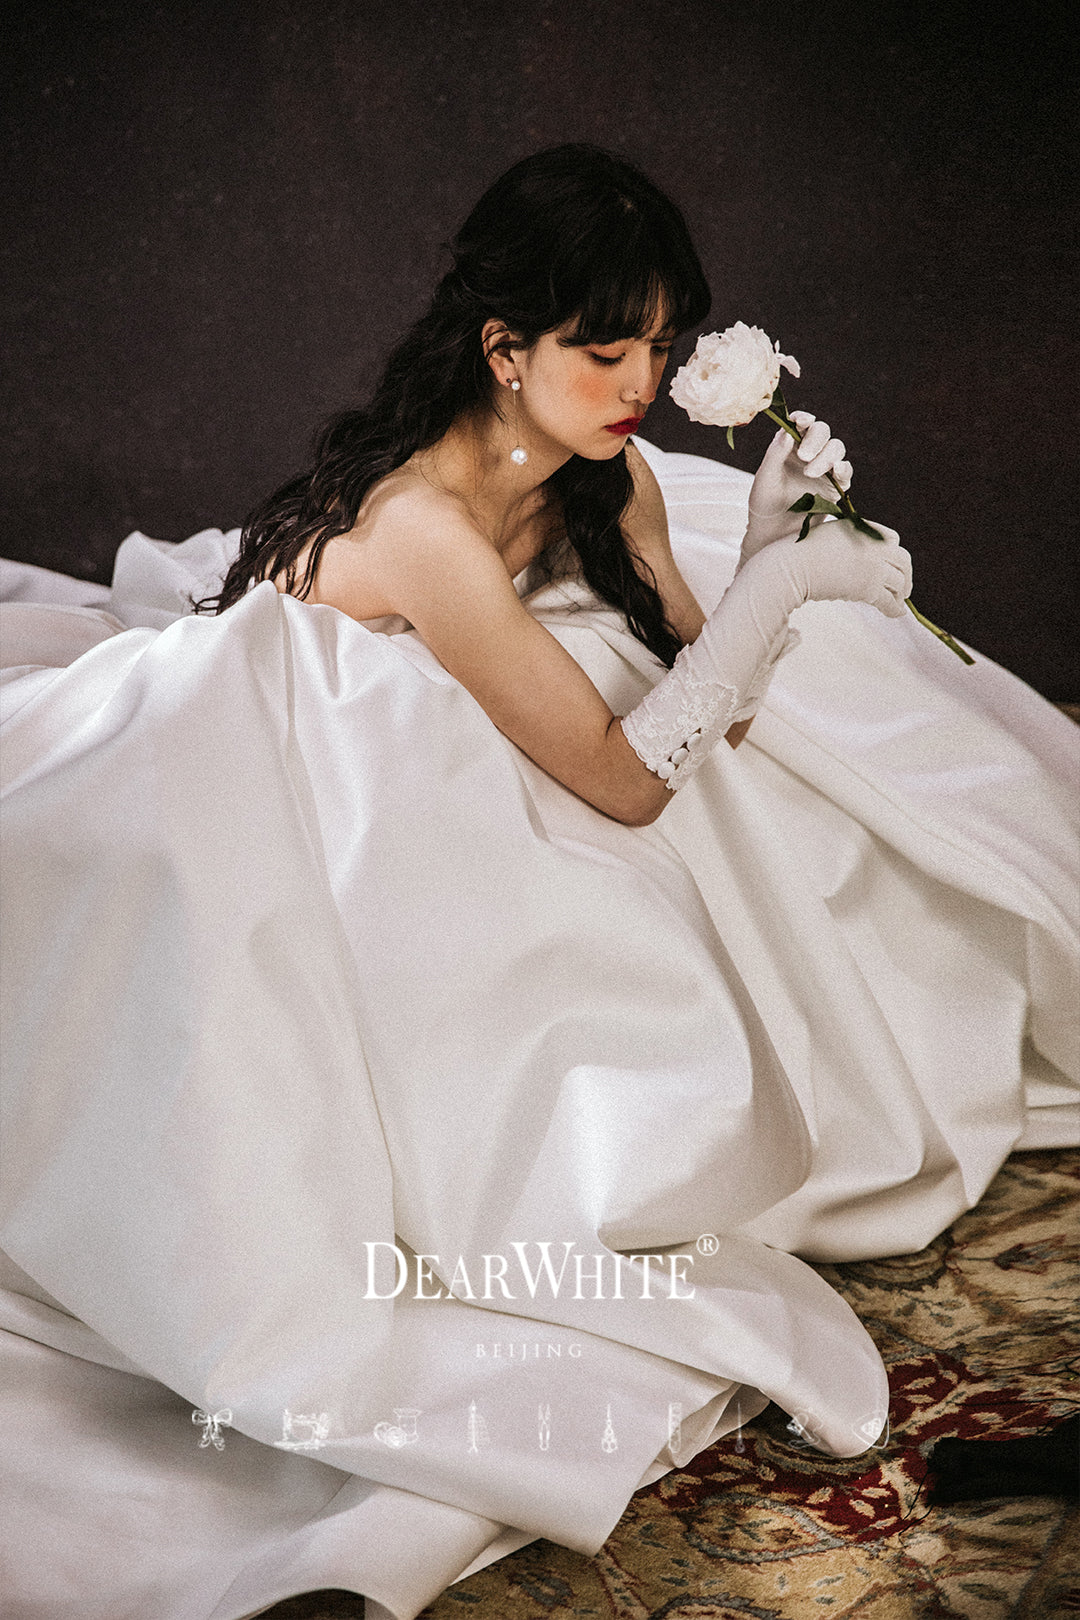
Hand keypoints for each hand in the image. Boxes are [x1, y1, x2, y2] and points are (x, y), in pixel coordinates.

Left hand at [740, 413, 852, 566]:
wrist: (773, 534)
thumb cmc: (764, 503)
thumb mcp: (765, 478)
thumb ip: (776, 454)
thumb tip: (787, 431)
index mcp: (789, 446)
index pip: (800, 424)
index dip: (803, 418)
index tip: (801, 421)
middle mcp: (808, 453)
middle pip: (822, 432)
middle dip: (816, 439)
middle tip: (804, 457)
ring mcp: (823, 469)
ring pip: (836, 448)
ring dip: (826, 456)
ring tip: (810, 473)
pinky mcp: (835, 487)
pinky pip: (845, 472)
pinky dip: (843, 469)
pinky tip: (836, 472)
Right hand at [768, 519, 911, 617]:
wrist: (792, 567)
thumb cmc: (801, 551)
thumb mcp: (831, 533)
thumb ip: (849, 538)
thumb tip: (855, 554)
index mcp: (865, 528)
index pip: (892, 538)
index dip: (893, 553)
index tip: (891, 564)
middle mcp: (874, 545)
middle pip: (903, 560)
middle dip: (906, 574)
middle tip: (904, 587)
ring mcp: (874, 566)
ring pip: (899, 582)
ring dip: (900, 593)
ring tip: (898, 602)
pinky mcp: (868, 588)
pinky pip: (889, 600)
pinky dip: (895, 608)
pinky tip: (896, 613)